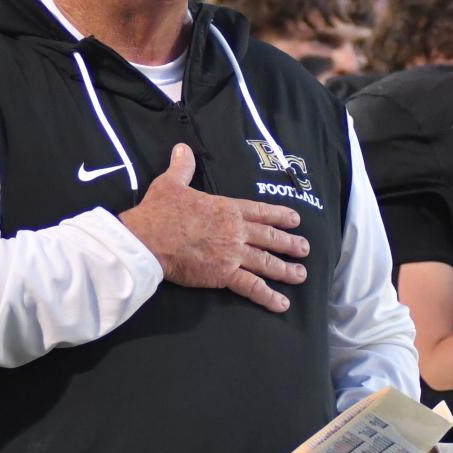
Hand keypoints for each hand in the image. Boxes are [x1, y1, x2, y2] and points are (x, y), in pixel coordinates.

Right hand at [118, 145, 307, 312]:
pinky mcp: (224, 274)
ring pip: (267, 262)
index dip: (281, 216)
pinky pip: (251, 286)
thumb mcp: (171, 183)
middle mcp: (236, 230)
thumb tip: (182, 148)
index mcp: (227, 208)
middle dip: (290, 243)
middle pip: (270, 237)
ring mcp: (232, 253)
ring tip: (301, 275)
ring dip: (286, 270)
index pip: (261, 211)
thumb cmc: (159, 211)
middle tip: (305, 249)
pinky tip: (282, 304)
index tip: (296, 220)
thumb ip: (183, 167)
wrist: (148, 239)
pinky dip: (268, 296)